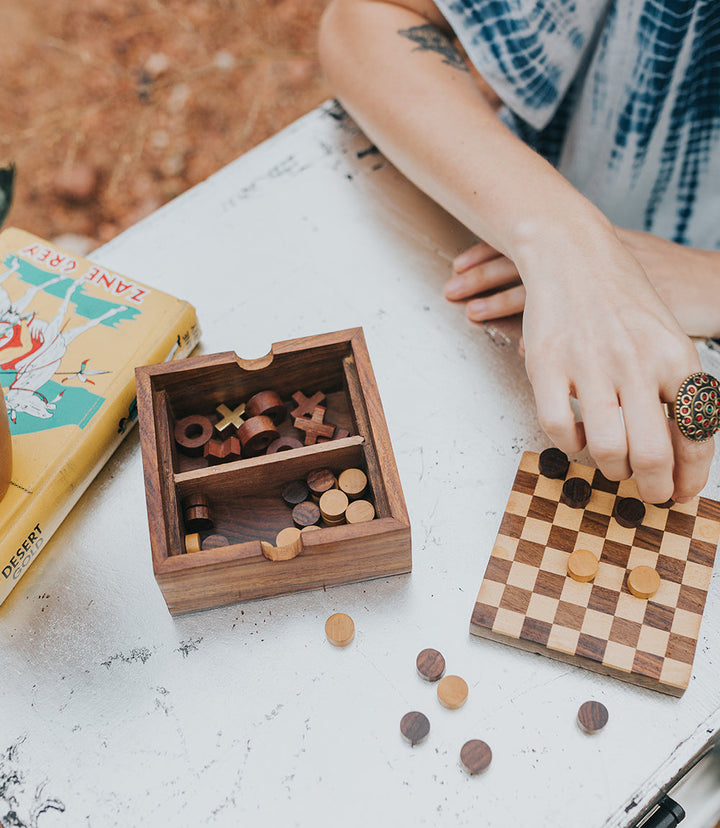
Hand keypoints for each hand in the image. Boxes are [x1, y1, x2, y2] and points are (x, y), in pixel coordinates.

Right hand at [447, 223, 713, 502]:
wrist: (572, 255)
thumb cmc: (621, 300)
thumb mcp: (665, 337)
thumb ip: (674, 389)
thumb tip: (679, 450)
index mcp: (675, 356)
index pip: (697, 433)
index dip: (691, 475)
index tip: (682, 493)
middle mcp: (635, 363)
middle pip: (652, 454)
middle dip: (652, 489)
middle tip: (647, 494)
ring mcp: (589, 364)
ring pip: (606, 449)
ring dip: (611, 469)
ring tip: (611, 463)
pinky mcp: (547, 365)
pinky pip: (559, 429)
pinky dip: (570, 446)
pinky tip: (577, 437)